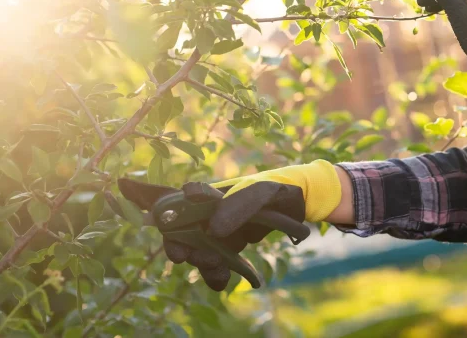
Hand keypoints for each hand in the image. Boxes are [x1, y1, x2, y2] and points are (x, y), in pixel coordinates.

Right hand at [164, 160, 340, 290]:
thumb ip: (239, 204)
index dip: (168, 218)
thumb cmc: (277, 188)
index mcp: (211, 194)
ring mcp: (218, 231)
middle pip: (181, 232)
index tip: (170, 231)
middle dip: (184, 248)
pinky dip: (217, 274)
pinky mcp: (229, 247)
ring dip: (202, 263)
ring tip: (218, 268)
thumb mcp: (261, 192)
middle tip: (196, 257)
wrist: (299, 203)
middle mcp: (208, 212)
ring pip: (197, 251)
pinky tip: (226, 277)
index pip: (178, 202)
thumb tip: (214, 229)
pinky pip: (216, 264)